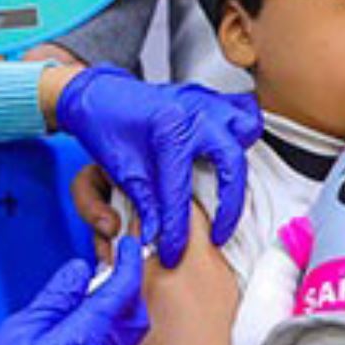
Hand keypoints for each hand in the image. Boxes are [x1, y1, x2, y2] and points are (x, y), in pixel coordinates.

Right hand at [0, 238, 150, 344]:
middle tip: (112, 271)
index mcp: (88, 338)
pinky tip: (84, 335)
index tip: (129, 247)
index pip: (124, 291)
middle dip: (130, 290)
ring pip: (127, 340)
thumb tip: (78, 273)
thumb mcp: (19, 332)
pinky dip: (109, 338)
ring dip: (120, 315)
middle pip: (135, 317)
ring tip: (94, 300)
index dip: (130, 263)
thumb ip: (55, 298)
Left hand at [53, 65, 261, 266]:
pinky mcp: (208, 99)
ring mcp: (204, 102)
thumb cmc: (105, 124)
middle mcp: (193, 113)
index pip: (179, 193)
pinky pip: (242, 110)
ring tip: (228, 188)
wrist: (97, 93)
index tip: (173, 251)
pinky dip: (242, 131)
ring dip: (241, 160)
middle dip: (229, 206)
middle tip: (218, 232)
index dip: (176, 231)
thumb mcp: (121, 169)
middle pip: (231, 164)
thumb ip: (144, 204)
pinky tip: (229, 151)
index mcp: (168, 131)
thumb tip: (157, 234)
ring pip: (247, 129)